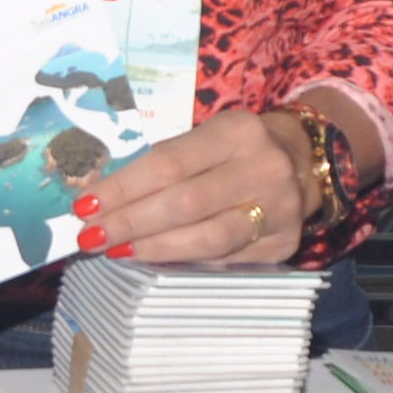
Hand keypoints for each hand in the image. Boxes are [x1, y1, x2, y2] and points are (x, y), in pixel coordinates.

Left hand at [82, 108, 309, 267]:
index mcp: (236, 132)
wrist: (306, 158)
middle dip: (130, 223)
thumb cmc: (237, 147)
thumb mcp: (207, 136)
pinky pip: (226, 259)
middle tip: (90, 236)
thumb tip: (102, 198)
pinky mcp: (285, 244)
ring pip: (207, 239)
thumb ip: (164, 163)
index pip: (169, 163)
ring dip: (154, 248)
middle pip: (184, 204)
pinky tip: (156, 259)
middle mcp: (262, 169)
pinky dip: (186, 260)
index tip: (85, 205)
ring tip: (116, 250)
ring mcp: (279, 209)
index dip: (124, 188)